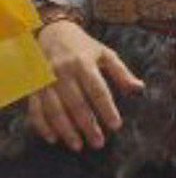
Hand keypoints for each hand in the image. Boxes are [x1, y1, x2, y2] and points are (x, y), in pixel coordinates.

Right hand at [32, 22, 142, 151]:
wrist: (53, 32)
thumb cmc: (84, 47)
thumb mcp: (105, 54)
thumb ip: (121, 73)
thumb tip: (139, 88)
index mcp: (83, 63)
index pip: (97, 90)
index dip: (107, 109)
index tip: (116, 126)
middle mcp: (62, 71)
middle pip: (76, 103)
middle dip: (87, 125)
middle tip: (98, 143)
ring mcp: (45, 80)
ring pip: (54, 109)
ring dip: (66, 129)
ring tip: (78, 146)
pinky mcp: (34, 87)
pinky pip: (35, 108)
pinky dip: (42, 125)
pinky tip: (53, 139)